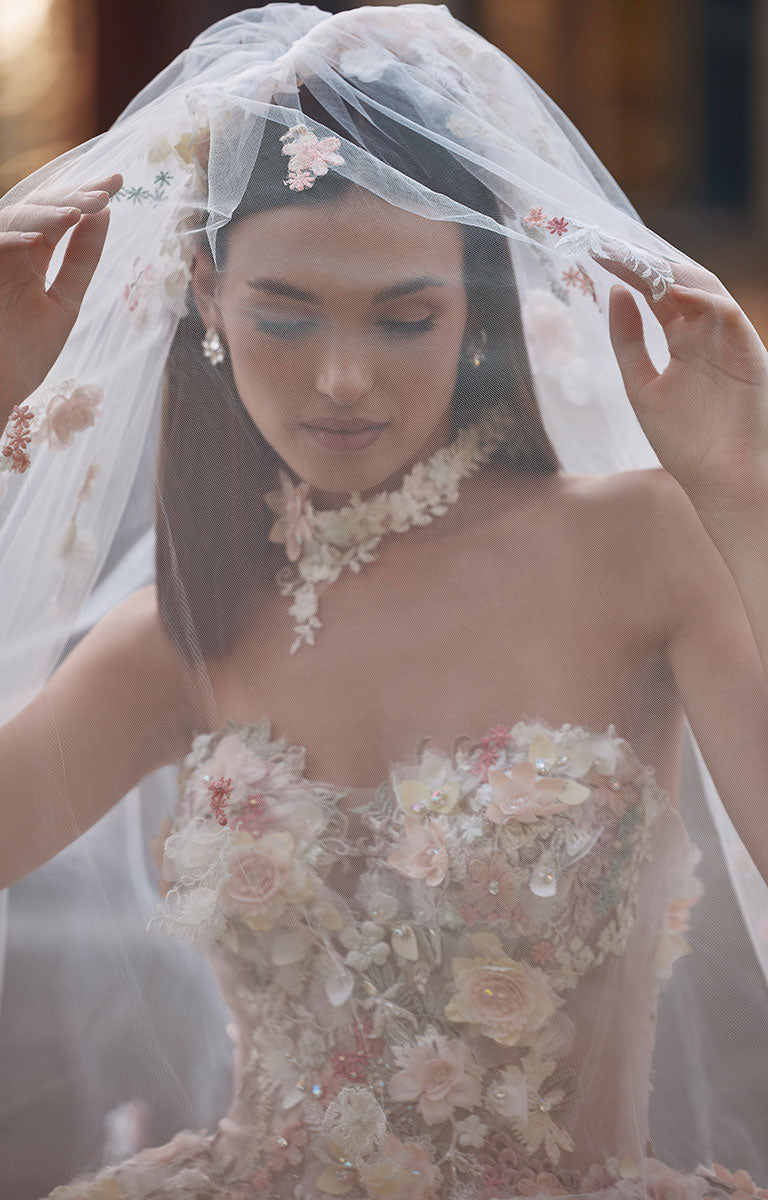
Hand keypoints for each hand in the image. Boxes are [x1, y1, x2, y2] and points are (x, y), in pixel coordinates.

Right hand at [0, 173, 122, 424]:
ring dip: (46, 214)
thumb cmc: (20, 356)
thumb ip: (80, 260)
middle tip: (106, 191)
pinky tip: (38, 240)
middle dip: (71, 196)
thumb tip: (105, 214)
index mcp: (28, 258)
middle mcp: (7, 251)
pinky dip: (11, 240)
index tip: (119, 182)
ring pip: (14, 220)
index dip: (86, 196)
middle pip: (37, 209)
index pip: (58, 216)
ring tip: (81, 211)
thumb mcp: (63, 303)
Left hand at [605, 255, 767, 516]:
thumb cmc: (686, 442)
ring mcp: (728, 339)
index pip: (656, 292)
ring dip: (667, 269)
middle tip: (606, 242)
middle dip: (644, 260)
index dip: (629, 270)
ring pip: (703, 286)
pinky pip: (725, 312)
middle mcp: (707, 332)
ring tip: (629, 255)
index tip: (594, 252)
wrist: (722, 481)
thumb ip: (628, 342)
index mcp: (685, 340)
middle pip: (677, 281)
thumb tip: (614, 292)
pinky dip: (698, 297)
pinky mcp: (748, 351)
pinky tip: (668, 291)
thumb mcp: (641, 386)